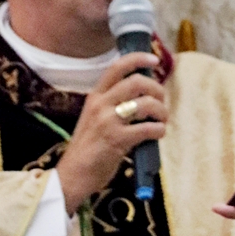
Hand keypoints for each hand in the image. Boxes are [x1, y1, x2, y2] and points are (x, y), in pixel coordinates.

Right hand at [56, 53, 167, 212]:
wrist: (72, 176)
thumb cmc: (89, 148)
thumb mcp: (95, 118)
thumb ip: (113, 105)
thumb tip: (145, 95)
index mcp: (95, 97)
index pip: (116, 67)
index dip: (138, 59)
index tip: (154, 60)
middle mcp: (100, 104)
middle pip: (137, 82)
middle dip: (157, 89)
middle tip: (161, 102)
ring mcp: (108, 121)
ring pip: (146, 103)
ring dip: (161, 111)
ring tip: (161, 121)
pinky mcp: (116, 140)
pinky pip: (148, 128)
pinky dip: (159, 130)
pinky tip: (157, 135)